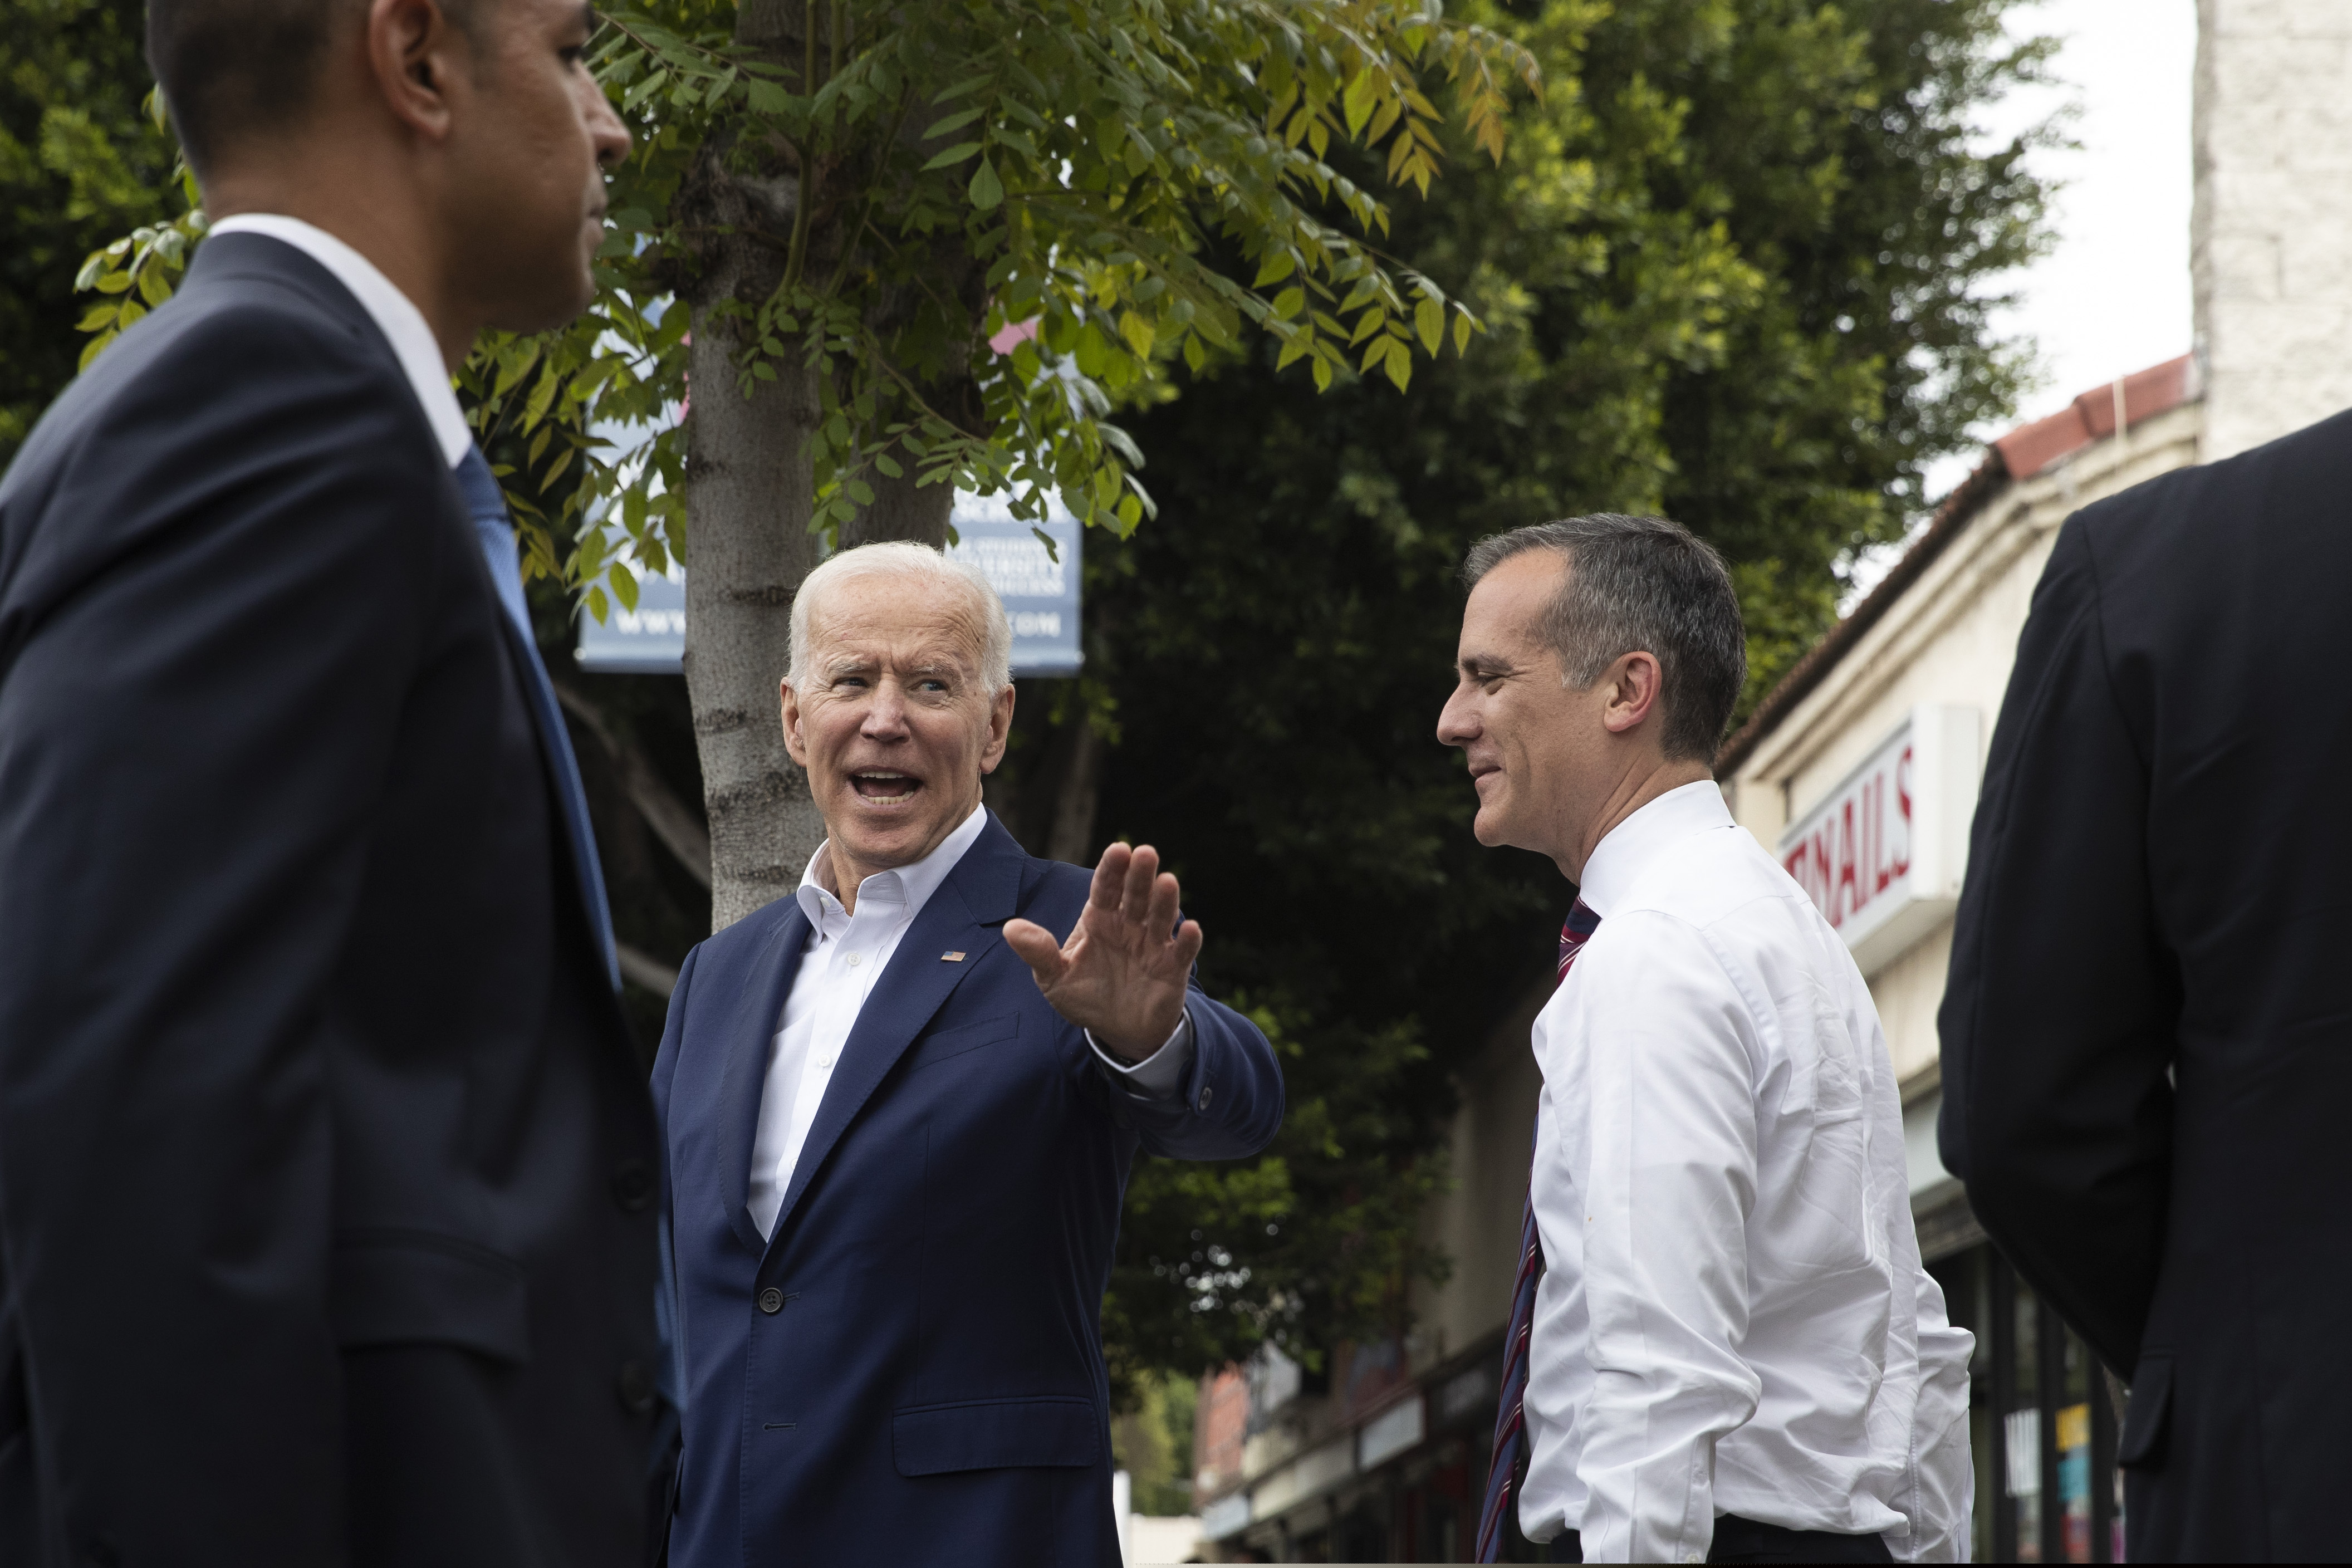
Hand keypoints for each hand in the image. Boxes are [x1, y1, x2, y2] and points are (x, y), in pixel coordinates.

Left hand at [1002, 842, 1202, 1059]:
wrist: (1117, 1031)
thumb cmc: (1085, 997)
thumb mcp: (1054, 979)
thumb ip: (1038, 952)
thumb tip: (1010, 928)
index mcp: (1100, 920)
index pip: (1105, 888)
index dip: (1111, 869)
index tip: (1118, 849)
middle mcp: (1129, 925)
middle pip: (1135, 895)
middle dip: (1139, 875)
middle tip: (1144, 853)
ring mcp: (1153, 944)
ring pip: (1161, 917)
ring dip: (1165, 900)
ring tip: (1167, 882)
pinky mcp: (1172, 968)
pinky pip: (1182, 951)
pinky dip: (1188, 940)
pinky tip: (1190, 929)